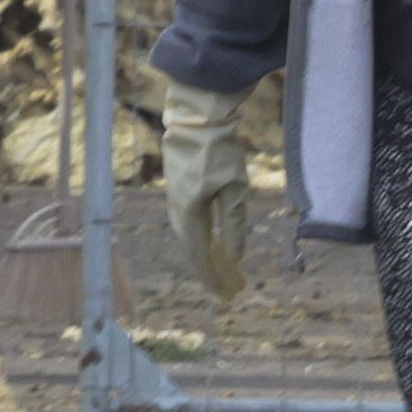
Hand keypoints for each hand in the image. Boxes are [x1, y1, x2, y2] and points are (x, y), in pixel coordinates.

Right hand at [160, 98, 255, 301]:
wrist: (197, 116)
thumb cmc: (218, 150)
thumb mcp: (234, 189)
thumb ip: (234, 224)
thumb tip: (235, 256)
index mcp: (190, 215)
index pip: (202, 256)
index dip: (215, 278)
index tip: (227, 295)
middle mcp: (178, 212)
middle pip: (195, 251)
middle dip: (213, 271)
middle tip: (230, 290)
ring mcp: (176, 200)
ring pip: (192, 238)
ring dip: (208, 256)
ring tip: (223, 271)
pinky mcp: (179, 189)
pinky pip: (191, 224)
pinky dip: (203, 238)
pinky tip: (213, 242)